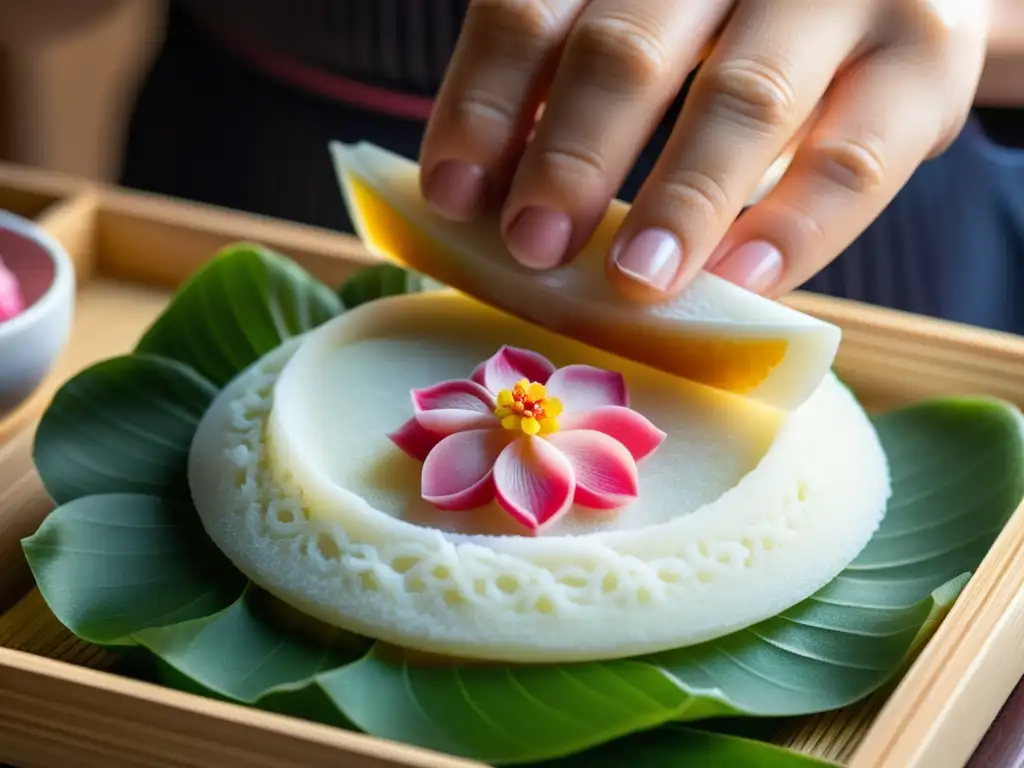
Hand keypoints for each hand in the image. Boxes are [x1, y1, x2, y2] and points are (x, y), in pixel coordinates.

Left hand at [419, 0, 990, 300]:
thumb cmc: (745, 32)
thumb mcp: (658, 33)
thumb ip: (576, 86)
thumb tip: (482, 199)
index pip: (533, 10)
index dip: (483, 105)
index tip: (452, 198)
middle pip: (628, 47)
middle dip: (570, 157)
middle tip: (532, 249)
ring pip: (743, 100)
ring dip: (677, 202)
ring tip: (633, 283)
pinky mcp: (924, 60)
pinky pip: (852, 159)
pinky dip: (792, 228)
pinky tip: (741, 282)